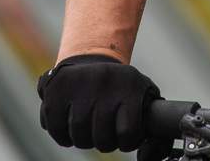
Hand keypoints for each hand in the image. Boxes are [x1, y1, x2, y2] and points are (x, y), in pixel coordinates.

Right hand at [37, 53, 162, 155]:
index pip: (128, 133)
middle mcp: (105, 80)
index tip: (124, 137)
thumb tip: (145, 157)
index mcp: (130, 85)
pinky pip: (55, 128)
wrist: (92, 58)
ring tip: (88, 129)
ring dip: (83, 140)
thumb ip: (154, 128)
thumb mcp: (143, 97)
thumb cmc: (121, 89)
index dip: (125, 142)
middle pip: (101, 139)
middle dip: (103, 142)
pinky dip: (62, 136)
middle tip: (103, 133)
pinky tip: (69, 128)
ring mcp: (79, 83)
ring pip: (78, 135)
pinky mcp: (57, 87)